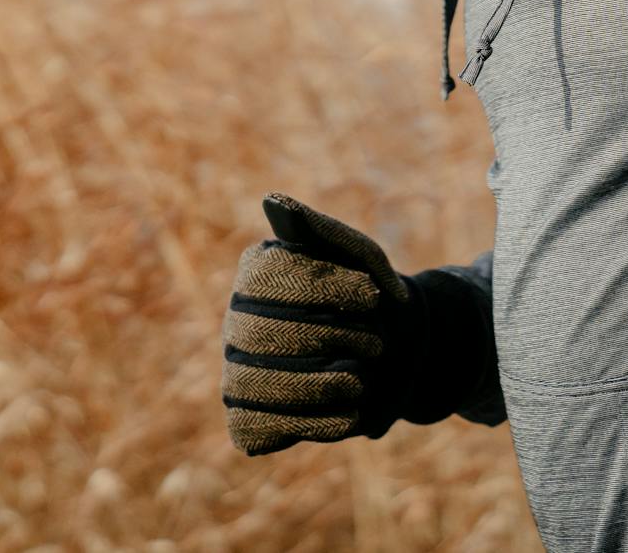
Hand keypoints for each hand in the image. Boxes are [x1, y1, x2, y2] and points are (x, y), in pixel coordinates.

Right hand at [221, 193, 414, 455]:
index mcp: (256, 272)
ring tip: (362, 381)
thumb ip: (320, 230)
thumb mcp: (358, 257)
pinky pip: (262, 424)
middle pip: (261, 334)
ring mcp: (237, 370)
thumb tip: (273, 202)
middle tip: (377, 343)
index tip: (373, 296)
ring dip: (319, 385)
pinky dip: (313, 422)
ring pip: (255, 383)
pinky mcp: (248, 415)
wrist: (391, 352)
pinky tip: (351, 413)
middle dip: (328, 339)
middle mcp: (236, 320)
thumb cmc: (368, 295)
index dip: (325, 289)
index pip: (271, 279)